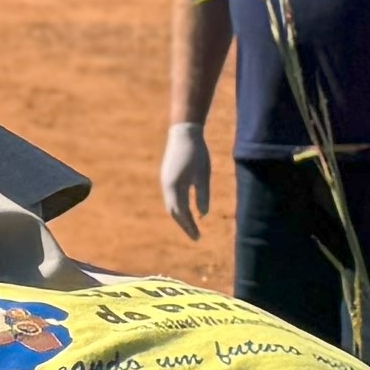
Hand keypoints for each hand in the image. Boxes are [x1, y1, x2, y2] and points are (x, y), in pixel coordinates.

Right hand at [159, 122, 211, 239]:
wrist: (184, 132)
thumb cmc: (196, 153)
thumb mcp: (203, 175)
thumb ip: (202, 195)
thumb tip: (203, 215)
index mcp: (175, 188)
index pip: (182, 213)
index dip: (189, 227)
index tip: (198, 237)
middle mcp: (167, 186)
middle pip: (173, 212)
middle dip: (184, 224)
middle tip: (196, 235)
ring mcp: (165, 181)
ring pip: (171, 204)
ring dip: (181, 216)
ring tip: (192, 225)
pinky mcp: (167, 176)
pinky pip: (171, 196)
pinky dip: (178, 206)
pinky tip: (187, 208)